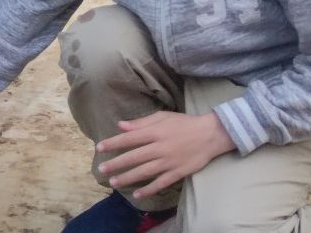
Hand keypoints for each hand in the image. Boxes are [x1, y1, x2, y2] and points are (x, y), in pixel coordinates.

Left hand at [97, 111, 234, 197]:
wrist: (210, 135)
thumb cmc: (184, 123)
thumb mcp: (162, 117)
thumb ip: (141, 122)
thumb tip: (120, 125)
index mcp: (154, 132)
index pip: (129, 138)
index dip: (113, 143)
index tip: (99, 148)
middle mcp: (159, 148)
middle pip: (134, 157)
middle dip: (116, 164)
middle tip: (101, 170)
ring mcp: (169, 162)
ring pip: (145, 172)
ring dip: (128, 178)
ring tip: (114, 182)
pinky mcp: (178, 172)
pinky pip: (161, 183)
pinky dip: (149, 189)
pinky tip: (137, 194)